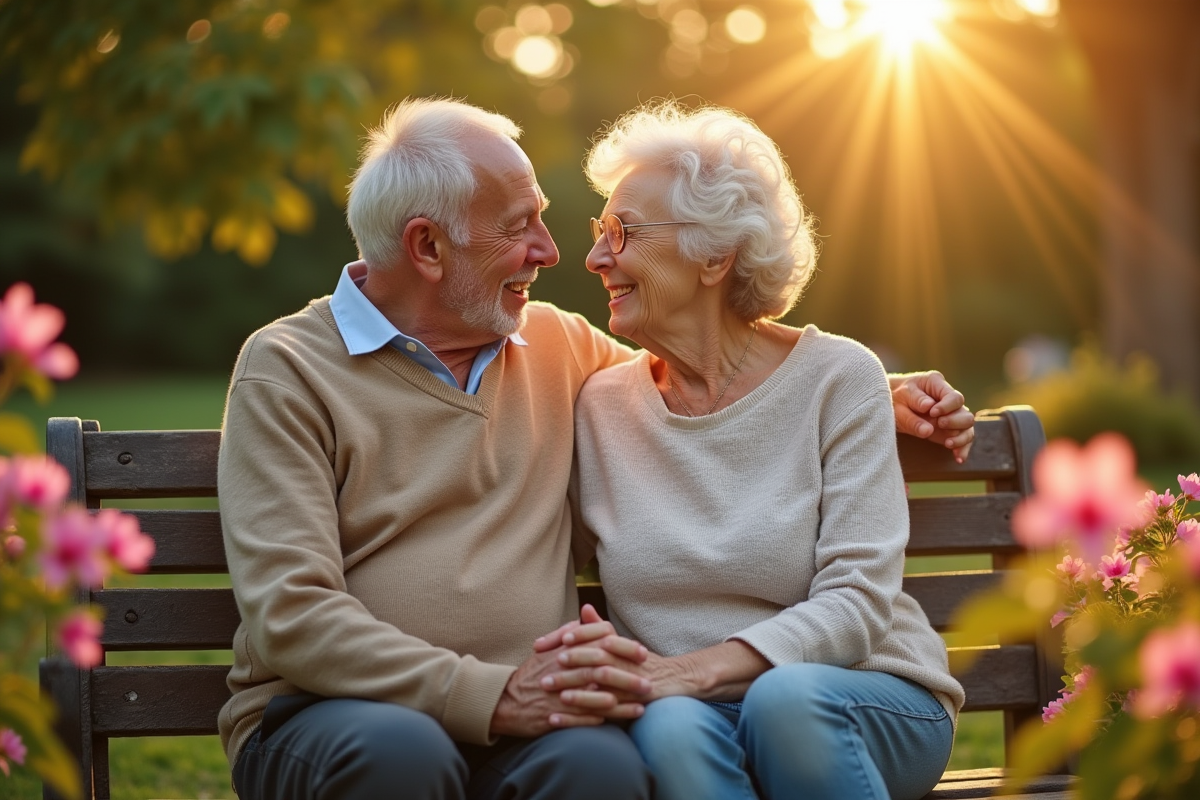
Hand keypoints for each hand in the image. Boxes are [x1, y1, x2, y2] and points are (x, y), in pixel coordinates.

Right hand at [492, 609, 649, 736]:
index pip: (598, 646)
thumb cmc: (530, 674)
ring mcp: (558, 695)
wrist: (504, 700)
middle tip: (648, 682)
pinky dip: (599, 719)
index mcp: (563, 653)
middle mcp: (562, 672)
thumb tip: (586, 618)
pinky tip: (617, 721)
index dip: (622, 649)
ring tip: (641, 707)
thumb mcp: (547, 648)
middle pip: (601, 672)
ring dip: (620, 704)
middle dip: (627, 678)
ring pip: (594, 698)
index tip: (642, 653)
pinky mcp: (553, 716)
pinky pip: (580, 718)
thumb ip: (569, 632)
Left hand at [550, 638, 769, 703]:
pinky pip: (605, 709)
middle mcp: (624, 657)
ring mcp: (630, 679)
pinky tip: (561, 720)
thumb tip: (585, 608)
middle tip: (542, 669)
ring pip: (601, 682)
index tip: (541, 644)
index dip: (564, 638)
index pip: (589, 634)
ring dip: (574, 688)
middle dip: (567, 662)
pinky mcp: (633, 700)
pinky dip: (582, 715)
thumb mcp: (622, 642)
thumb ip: (600, 627)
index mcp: (617, 642)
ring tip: (552, 693)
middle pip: (593, 655)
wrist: (679, 680)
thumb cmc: (643, 662)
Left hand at [888, 371, 973, 462]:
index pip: (953, 397)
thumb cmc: (893, 398)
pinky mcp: (949, 428)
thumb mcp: (898, 403)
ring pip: (967, 425)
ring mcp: (951, 414)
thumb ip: (912, 416)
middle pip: (965, 412)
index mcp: (936, 384)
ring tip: (948, 444)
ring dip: (960, 436)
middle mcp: (948, 398)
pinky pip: (963, 437)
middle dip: (955, 421)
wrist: (888, 401)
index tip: (932, 413)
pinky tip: (958, 458)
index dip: (947, 407)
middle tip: (939, 424)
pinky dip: (962, 448)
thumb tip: (928, 429)